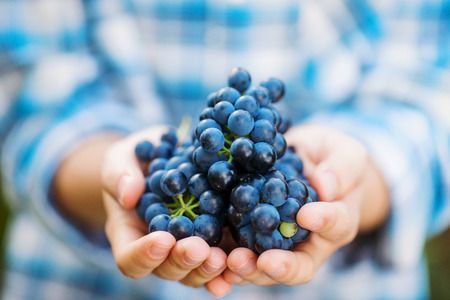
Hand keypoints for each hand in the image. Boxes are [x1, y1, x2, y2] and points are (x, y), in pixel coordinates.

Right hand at [101, 126, 231, 296]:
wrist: (167, 156)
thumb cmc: (137, 159)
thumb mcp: (122, 159)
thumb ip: (120, 174)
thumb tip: (129, 194)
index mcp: (129, 232)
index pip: (129, 257)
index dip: (144, 255)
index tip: (163, 239)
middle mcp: (157, 249)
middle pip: (166, 269)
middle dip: (183, 261)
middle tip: (199, 249)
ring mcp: (186, 247)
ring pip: (194, 272)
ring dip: (208, 269)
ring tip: (223, 258)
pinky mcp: (212, 240)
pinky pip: (220, 260)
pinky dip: (231, 267)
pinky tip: (244, 262)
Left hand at [224, 124, 389, 285]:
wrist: (304, 160)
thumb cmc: (330, 157)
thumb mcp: (345, 154)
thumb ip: (342, 168)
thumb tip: (325, 187)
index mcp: (337, 220)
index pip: (336, 225)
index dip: (324, 222)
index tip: (306, 215)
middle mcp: (308, 240)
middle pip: (298, 265)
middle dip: (280, 266)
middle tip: (264, 262)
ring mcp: (277, 241)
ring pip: (265, 266)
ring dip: (249, 268)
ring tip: (233, 261)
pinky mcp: (249, 233)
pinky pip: (239, 251)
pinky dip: (226, 258)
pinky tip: (213, 255)